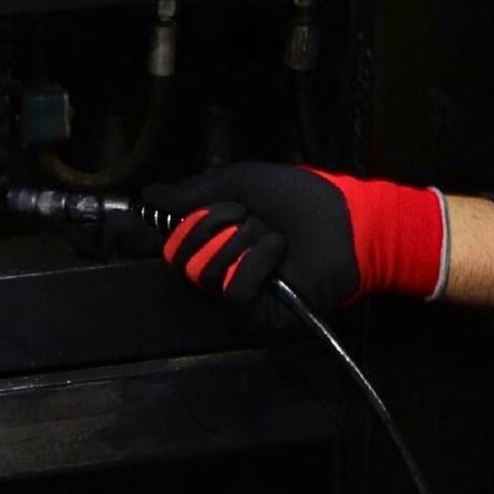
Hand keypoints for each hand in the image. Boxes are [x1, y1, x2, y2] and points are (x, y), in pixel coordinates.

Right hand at [145, 164, 444, 321]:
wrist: (344, 221)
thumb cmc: (299, 197)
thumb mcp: (240, 181)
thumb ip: (192, 191)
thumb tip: (149, 196)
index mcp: (213, 237)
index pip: (170, 242)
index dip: (170, 226)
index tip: (175, 213)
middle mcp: (221, 266)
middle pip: (180, 256)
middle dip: (214, 224)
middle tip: (246, 216)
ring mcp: (240, 292)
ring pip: (206, 271)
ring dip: (243, 240)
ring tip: (272, 234)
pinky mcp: (259, 313)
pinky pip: (234, 290)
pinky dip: (256, 262)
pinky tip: (279, 251)